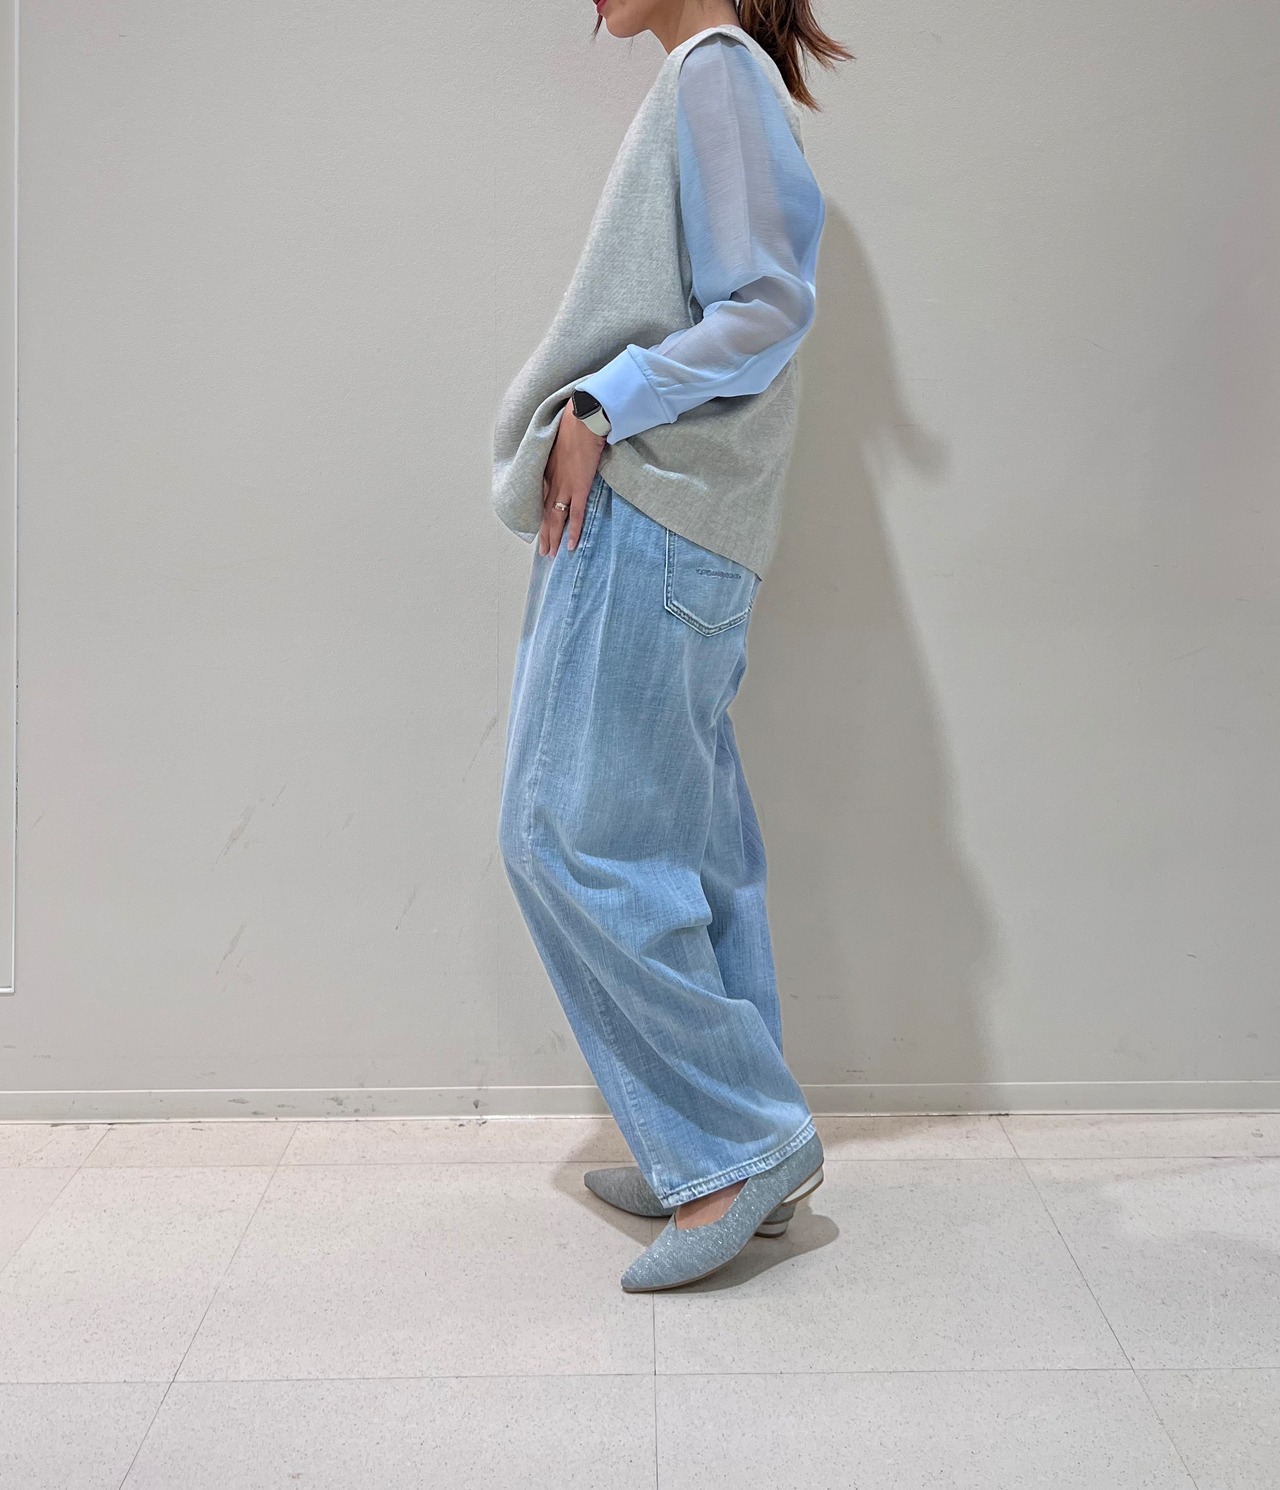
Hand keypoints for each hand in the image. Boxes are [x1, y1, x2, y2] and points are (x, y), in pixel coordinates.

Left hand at [540, 397, 605, 556]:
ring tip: (551, 554)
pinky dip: (572, 531)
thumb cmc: (576, 421)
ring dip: (552, 537)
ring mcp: (565, 485)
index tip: (540, 528)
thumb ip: (564, 450)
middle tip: (543, 550)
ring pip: (555, 518)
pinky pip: (575, 514)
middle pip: (545, 512)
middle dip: (544, 533)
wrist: (584, 416)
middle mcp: (553, 479)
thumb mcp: (563, 438)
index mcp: (548, 468)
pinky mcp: (580, 486)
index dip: (541, 515)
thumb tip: (571, 453)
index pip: (542, 498)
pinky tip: (569, 546)